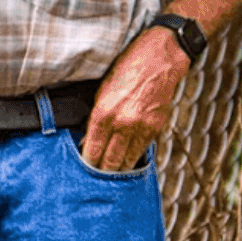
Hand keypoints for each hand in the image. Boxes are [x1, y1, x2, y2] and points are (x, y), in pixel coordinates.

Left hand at [81, 28, 189, 170]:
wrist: (159, 58)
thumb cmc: (126, 69)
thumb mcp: (101, 91)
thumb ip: (95, 117)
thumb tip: (89, 139)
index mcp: (103, 113)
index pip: (92, 150)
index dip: (88, 164)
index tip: (82, 172)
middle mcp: (122, 123)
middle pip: (110, 161)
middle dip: (101, 173)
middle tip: (94, 182)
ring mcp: (141, 126)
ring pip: (127, 159)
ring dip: (118, 169)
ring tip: (110, 178)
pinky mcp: (156, 126)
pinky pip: (142, 150)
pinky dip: (134, 157)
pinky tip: (127, 162)